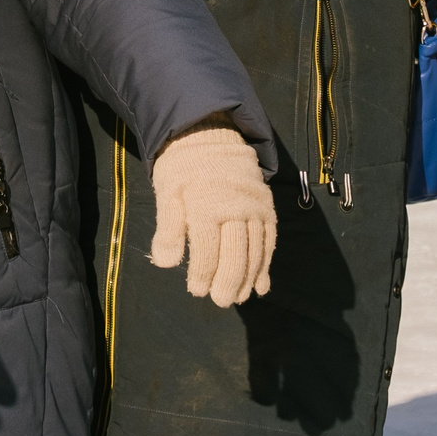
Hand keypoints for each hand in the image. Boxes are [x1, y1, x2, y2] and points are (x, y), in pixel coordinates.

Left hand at [149, 120, 274, 305]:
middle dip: (229, 280)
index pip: (208, 249)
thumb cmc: (182, 168)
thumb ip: (168, 229)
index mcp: (206, 204)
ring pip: (255, 249)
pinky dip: (266, 263)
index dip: (203, 273)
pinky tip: (261, 284)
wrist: (210, 135)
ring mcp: (254, 206)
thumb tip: (166, 263)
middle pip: (236, 252)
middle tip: (222, 301)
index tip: (197, 290)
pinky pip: (270, 239)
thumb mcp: (167, 193)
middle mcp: (234, 207)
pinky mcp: (266, 206)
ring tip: (240, 296)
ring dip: (249, 276)